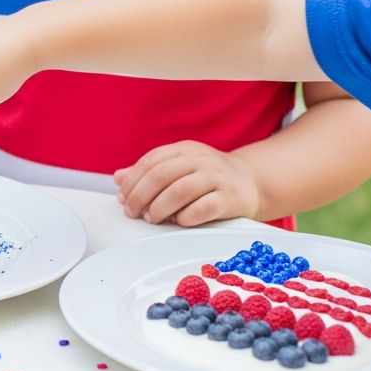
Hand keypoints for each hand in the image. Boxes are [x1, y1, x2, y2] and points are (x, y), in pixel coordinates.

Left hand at [113, 141, 260, 225]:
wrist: (252, 182)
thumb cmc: (210, 177)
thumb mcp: (180, 167)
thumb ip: (150, 171)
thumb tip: (118, 177)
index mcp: (185, 150)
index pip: (151, 160)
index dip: (132, 180)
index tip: (122, 198)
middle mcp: (201, 160)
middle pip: (161, 175)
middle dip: (140, 196)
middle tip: (132, 212)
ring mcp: (217, 177)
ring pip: (180, 190)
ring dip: (159, 207)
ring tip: (151, 218)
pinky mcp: (230, 198)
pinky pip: (203, 208)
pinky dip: (185, 217)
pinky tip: (178, 221)